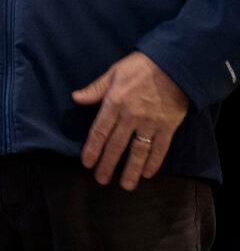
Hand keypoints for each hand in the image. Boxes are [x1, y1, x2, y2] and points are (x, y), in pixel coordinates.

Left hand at [73, 52, 188, 189]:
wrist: (174, 65)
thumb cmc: (140, 67)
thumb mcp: (113, 73)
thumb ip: (95, 89)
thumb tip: (76, 98)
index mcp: (114, 102)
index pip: (100, 131)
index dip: (92, 149)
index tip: (87, 163)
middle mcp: (131, 116)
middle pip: (116, 145)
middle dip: (107, 164)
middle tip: (101, 180)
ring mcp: (151, 123)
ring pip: (138, 152)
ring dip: (130, 170)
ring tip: (125, 185)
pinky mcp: (168, 127)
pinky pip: (160, 149)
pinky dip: (154, 162)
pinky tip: (147, 173)